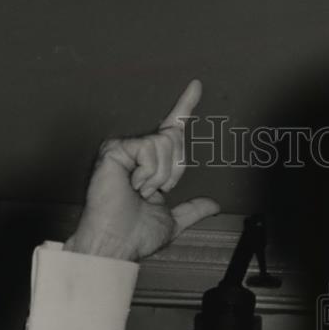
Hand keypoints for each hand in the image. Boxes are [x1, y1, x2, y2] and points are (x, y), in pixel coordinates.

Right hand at [65, 79, 219, 260]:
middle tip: (152, 192)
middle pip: (175, 138)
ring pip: (164, 144)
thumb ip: (193, 209)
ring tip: (139, 190)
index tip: (197, 85)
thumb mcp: (173, 221)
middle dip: (173, 171)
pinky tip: (131, 185)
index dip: (185, 107)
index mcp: (150, 165)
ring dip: (159, 176)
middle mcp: (136, 152)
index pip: (171, 131)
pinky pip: (150, 148)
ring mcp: (125, 148)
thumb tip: (212, 205)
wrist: (117, 243)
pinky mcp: (115, 148)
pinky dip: (148, 173)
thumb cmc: (136, 234)